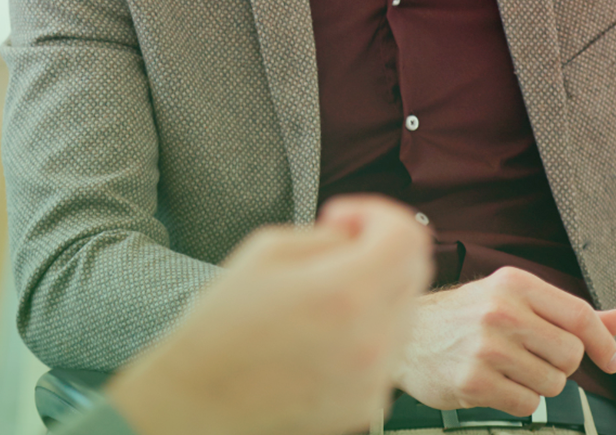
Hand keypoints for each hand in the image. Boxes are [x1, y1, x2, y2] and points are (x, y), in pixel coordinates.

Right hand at [107, 195, 429, 434]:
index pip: (406, 235)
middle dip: (378, 249)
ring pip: (403, 311)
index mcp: (345, 292)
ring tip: (322, 300)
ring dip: (374, 292)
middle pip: (413, 271)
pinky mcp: (368, 402)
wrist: (201, 398)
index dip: (376, 213)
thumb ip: (326, 235)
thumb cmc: (222, 325)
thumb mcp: (266, 250)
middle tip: (334, 252)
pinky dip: (365, 332)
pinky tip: (323, 335)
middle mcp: (371, 338)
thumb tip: (358, 236)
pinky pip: (386, 351)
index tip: (343, 220)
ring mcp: (374, 376)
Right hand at [393, 265, 615, 414]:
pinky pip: (527, 405)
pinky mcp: (474, 381)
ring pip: (553, 384)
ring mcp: (486, 347)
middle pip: (570, 354)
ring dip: (539, 384)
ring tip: (508, 369)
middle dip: (560, 365)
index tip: (613, 361)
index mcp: (514, 284)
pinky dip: (518, 400)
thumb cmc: (464, 317)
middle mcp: (500, 310)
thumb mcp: (513, 299)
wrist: (408, 335)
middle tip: (533, 358)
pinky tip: (494, 383)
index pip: (578, 315)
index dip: (603, 343)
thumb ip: (567, 312)